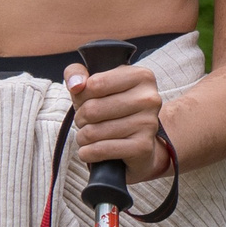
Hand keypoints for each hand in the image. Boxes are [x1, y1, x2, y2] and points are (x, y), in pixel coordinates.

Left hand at [64, 62, 168, 183]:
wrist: (137, 143)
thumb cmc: (112, 110)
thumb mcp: (94, 85)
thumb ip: (76, 73)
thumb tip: (76, 85)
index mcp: (141, 76)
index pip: (94, 84)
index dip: (81, 96)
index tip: (87, 101)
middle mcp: (149, 98)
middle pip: (92, 109)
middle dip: (81, 119)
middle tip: (87, 122)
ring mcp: (149, 123)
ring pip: (93, 132)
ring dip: (83, 137)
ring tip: (91, 136)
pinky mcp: (143, 146)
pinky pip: (101, 150)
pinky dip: (88, 153)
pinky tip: (92, 151)